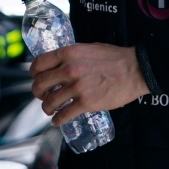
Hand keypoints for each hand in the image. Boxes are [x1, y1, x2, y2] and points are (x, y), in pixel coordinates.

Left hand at [30, 43, 149, 126]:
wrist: (134, 70)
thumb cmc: (115, 57)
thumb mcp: (89, 48)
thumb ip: (73, 56)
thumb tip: (62, 63)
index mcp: (68, 53)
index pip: (39, 64)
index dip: (34, 73)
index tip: (35, 78)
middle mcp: (69, 69)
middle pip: (40, 84)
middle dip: (37, 92)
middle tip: (42, 96)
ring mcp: (77, 87)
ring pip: (49, 101)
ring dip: (47, 108)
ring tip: (50, 110)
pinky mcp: (85, 103)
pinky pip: (63, 114)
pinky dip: (58, 120)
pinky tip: (58, 120)